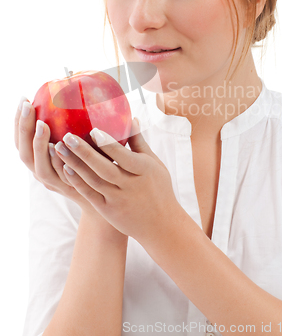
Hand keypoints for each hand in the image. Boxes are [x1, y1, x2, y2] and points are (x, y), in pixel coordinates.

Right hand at [14, 97, 123, 230]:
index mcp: (41, 160)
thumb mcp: (83, 143)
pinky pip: (60, 175)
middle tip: (29, 107)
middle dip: (24, 128)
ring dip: (39, 144)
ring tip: (43, 124)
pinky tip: (59, 146)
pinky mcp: (70, 190)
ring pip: (40, 166)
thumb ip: (78, 125)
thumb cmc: (96, 163)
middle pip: (25, 152)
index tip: (24, 99)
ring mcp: (55, 183)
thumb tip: (83, 92)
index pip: (22, 140)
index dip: (18, 122)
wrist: (109, 195)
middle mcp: (43, 173)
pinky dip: (58, 162)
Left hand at [54, 119, 182, 244]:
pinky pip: (90, 194)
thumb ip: (139, 142)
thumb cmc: (159, 188)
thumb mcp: (154, 164)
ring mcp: (117, 199)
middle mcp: (129, 185)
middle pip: (104, 168)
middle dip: (84, 152)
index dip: (108, 144)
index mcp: (143, 170)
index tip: (93, 130)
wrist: (160, 225)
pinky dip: (78, 181)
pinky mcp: (108, 210)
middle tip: (67, 137)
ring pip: (93, 181)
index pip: (123, 155)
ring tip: (59, 149)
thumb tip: (131, 118)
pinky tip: (65, 168)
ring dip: (75, 164)